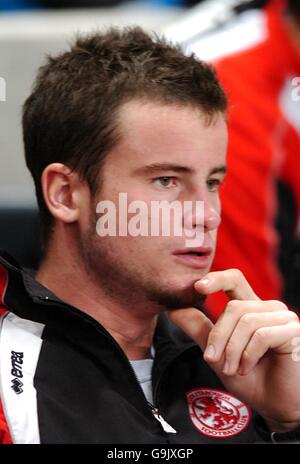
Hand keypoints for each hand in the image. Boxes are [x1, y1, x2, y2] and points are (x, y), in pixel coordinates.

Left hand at [168, 269, 299, 430]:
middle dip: (218, 336)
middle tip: (213, 360)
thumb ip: (199, 328)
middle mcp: (269, 308)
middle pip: (234, 308)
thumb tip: (173, 309)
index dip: (216, 278)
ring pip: (246, 321)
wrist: (276, 406)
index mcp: (251, 308)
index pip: (234, 279)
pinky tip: (246, 369)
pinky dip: (248, 355)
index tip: (197, 287)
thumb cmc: (251, 379)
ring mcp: (284, 319)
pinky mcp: (294, 332)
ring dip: (232, 350)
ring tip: (231, 369)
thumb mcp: (218, 352)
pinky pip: (261, 335)